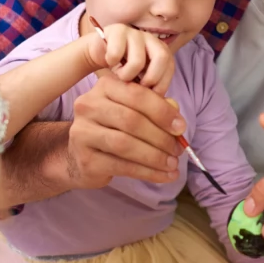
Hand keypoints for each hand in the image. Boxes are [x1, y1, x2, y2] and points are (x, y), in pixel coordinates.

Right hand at [66, 74, 185, 187]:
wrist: (82, 154)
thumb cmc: (115, 128)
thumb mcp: (135, 111)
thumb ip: (158, 110)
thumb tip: (177, 122)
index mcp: (105, 86)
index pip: (137, 95)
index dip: (163, 112)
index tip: (181, 127)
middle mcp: (89, 106)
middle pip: (131, 120)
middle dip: (161, 137)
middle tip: (179, 149)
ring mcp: (82, 132)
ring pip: (125, 144)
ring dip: (155, 157)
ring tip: (173, 164)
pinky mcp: (85, 158)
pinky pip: (121, 166)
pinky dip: (147, 172)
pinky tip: (164, 175)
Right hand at [86, 23, 174, 93]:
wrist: (101, 51)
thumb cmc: (123, 69)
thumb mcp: (140, 79)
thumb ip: (152, 87)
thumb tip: (163, 104)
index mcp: (161, 50)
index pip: (170, 66)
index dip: (162, 84)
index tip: (150, 96)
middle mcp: (151, 39)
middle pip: (162, 57)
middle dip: (152, 78)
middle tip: (138, 88)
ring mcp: (135, 33)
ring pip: (138, 60)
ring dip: (127, 75)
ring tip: (120, 78)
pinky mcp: (117, 31)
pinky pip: (116, 53)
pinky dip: (112, 64)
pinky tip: (110, 64)